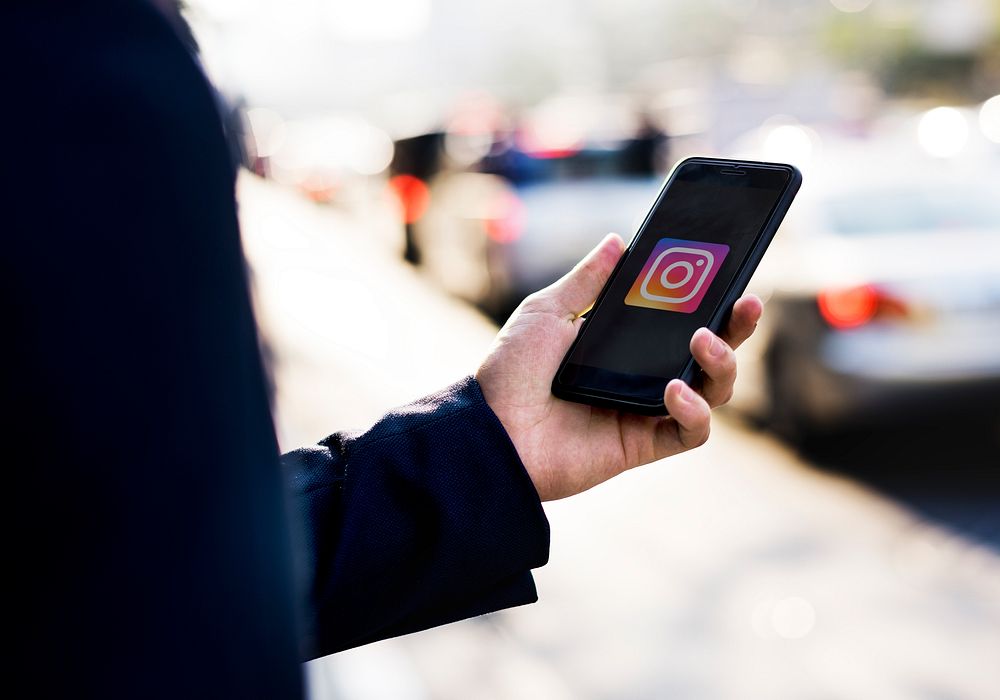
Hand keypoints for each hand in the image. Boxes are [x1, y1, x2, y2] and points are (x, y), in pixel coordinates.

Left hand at [476, 233, 762, 500]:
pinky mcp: (643, 445)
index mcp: (624, 343)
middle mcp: (642, 376)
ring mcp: (646, 410)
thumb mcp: (546, 313)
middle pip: (710, 352)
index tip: (730, 270)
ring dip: (721, 364)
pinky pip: (692, 432)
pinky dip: (694, 410)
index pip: (681, 317)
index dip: (712, 298)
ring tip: (702, 340)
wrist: (489, 430)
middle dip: (737, 327)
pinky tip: (675, 389)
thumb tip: (619, 241)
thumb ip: (587, 281)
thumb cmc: (510, 372)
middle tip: (745, 302)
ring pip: (713, 390)